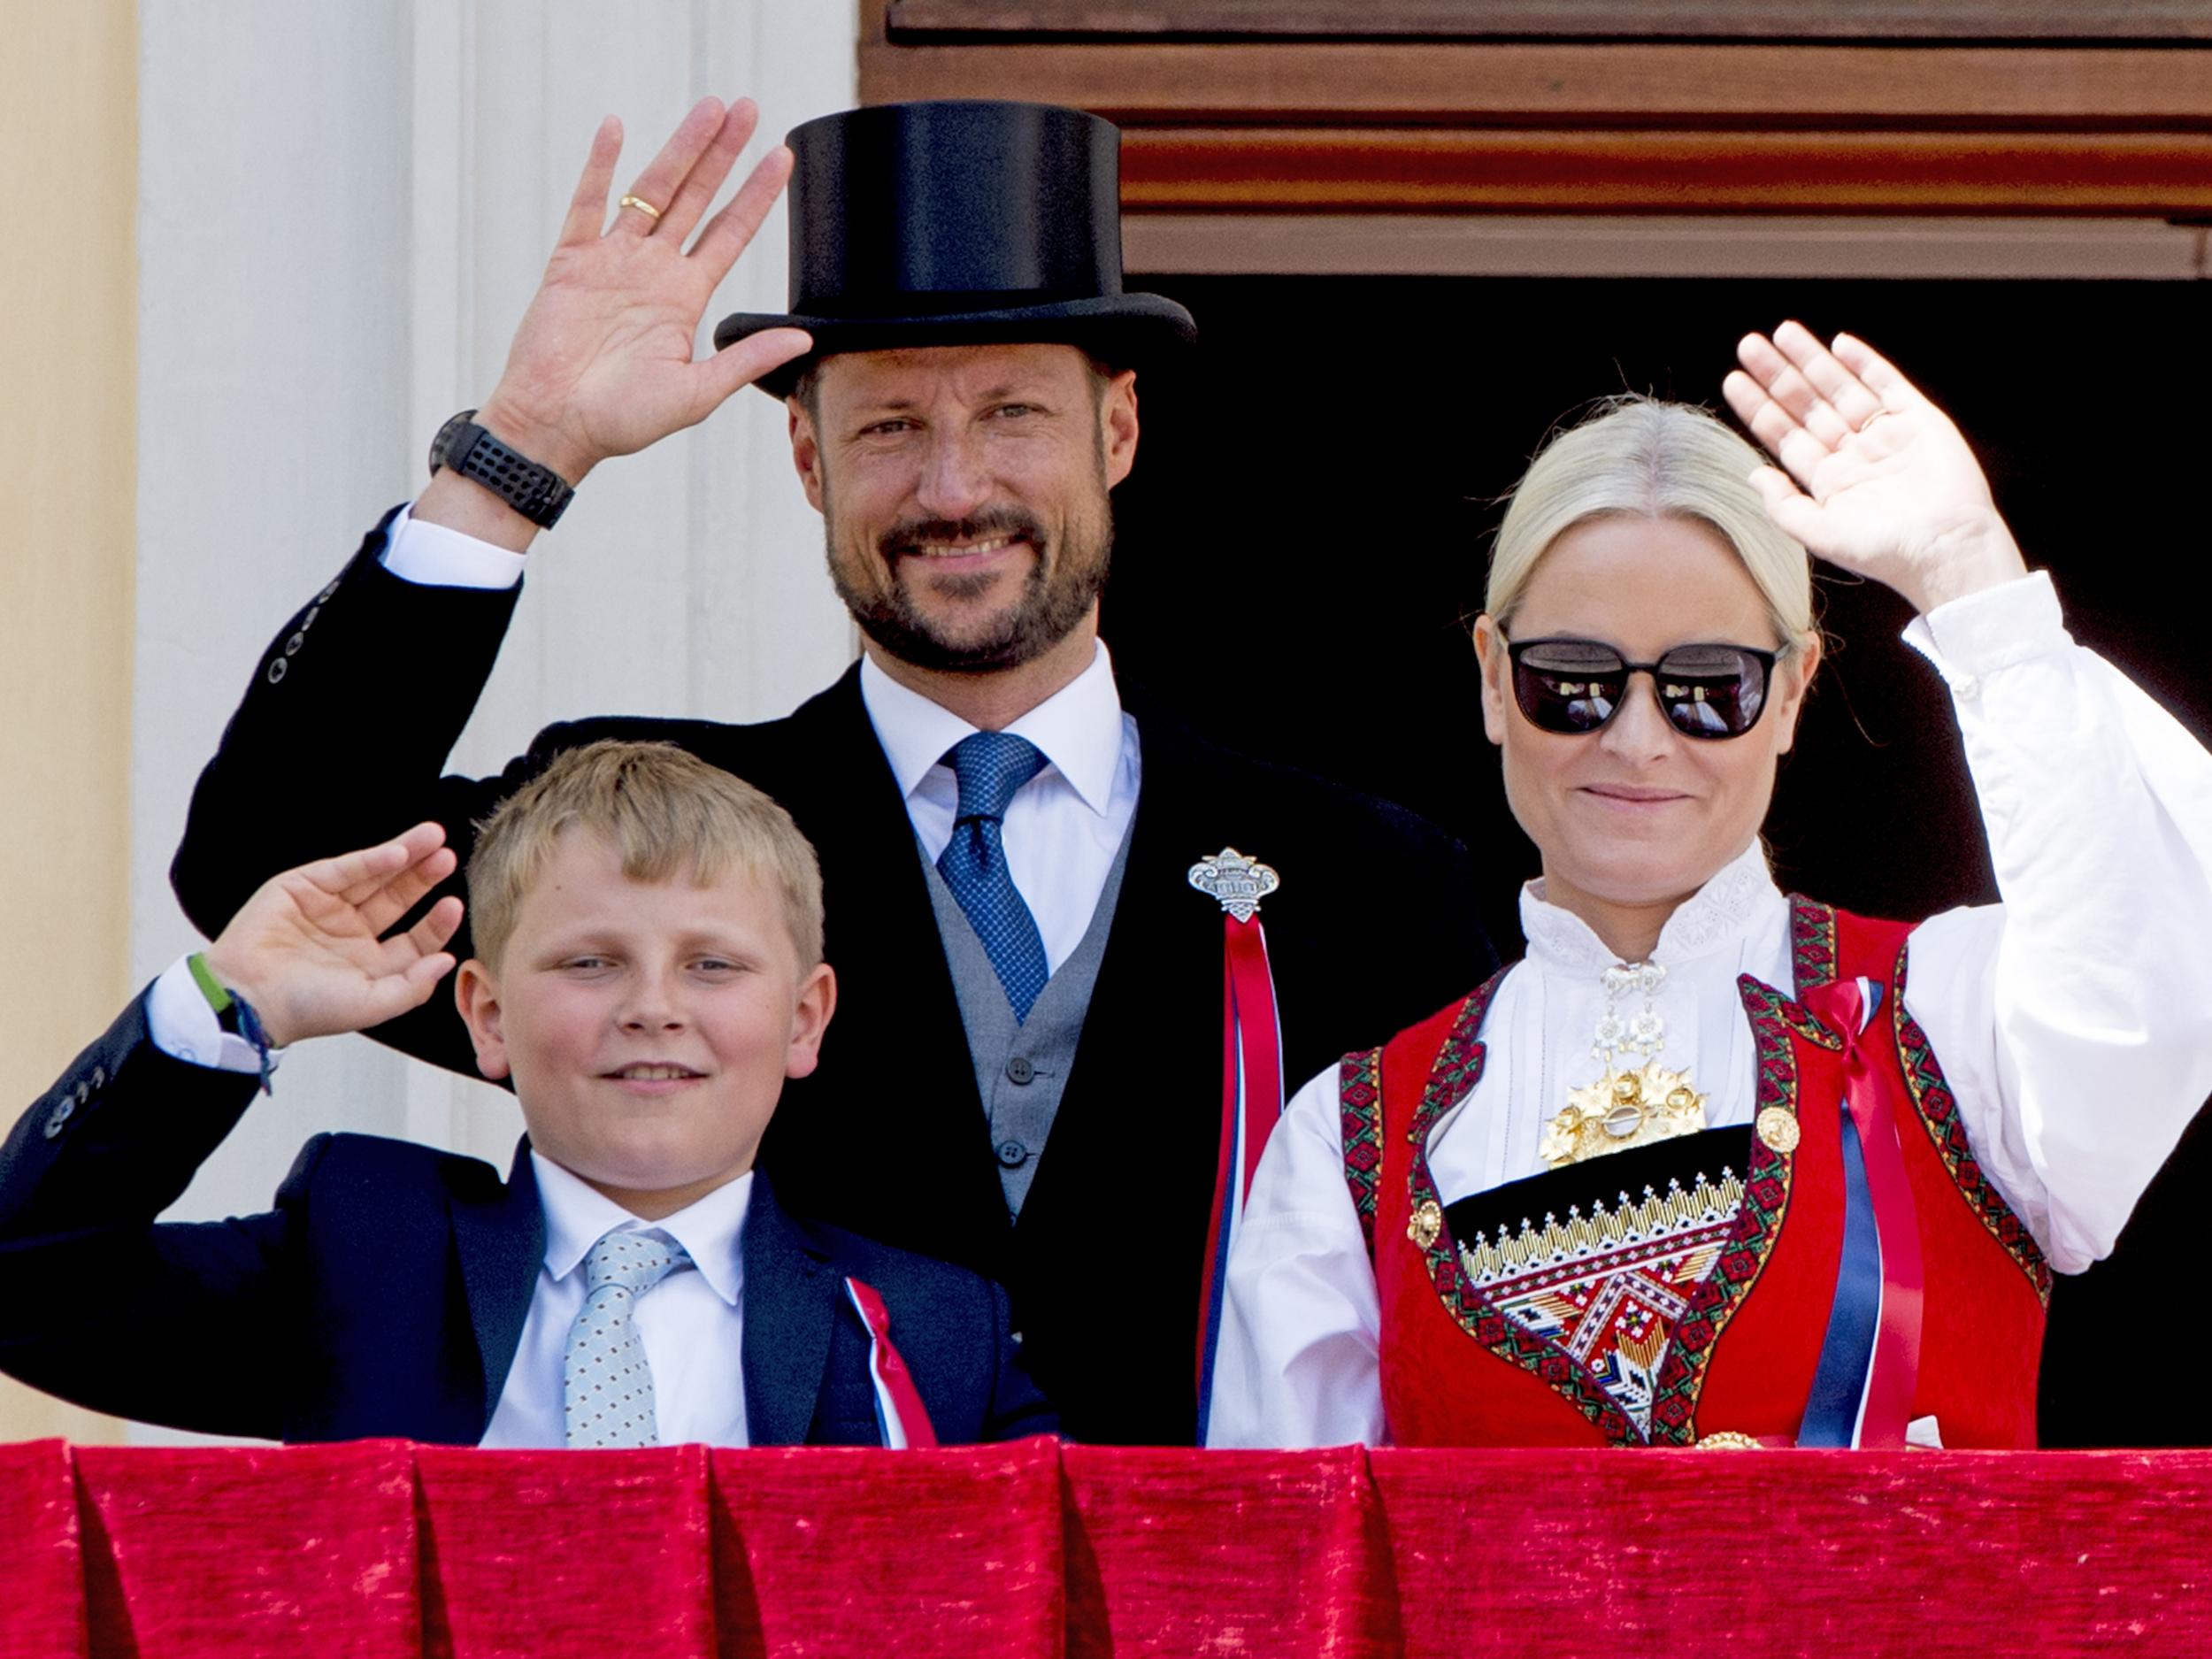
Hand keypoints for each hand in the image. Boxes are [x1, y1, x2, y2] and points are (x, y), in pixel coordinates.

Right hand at [201, 825, 464, 1049]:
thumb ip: (413, 986)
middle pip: (397, 899)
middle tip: (449, 858)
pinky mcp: (302, 888)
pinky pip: (345, 870)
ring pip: (374, 877)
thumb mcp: (370, 1004)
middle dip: (423, 877)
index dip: (435, 923)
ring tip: (434, 837)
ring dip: (405, 856)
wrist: (249, 997)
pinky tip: (399, 852)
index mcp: (370, 964)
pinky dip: (372, 860)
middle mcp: (351, 933)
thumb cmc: (306, 1008)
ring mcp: (327, 908)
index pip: (413, 938)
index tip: (454, 905)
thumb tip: (447, 961)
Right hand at [466, 96, 812, 488]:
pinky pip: (587, 205)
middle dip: (723, 154)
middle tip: (750, 109)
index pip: (730, 233)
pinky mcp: (572, 262)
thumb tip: (803, 339)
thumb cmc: (622, 421)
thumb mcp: (697, 393)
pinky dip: (600, 167)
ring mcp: (613, 261)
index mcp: (684, 299)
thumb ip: (746, 359)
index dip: (756, 195)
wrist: (556, 426)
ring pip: (651, 190)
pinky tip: (616, 128)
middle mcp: (653, 271)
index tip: (783, 158)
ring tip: (710, 109)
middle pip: (696, 197)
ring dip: (680, 148)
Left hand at [1722, 322, 2027, 613]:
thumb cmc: (1884, 552)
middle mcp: (1854, 453)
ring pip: (1841, 388)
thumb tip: (1752, 474)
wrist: (1945, 549)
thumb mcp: (1820, 533)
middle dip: (1778, 375)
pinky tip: (1840, 344)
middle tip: (1749, 345)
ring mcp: (1885, 434)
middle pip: (1807, 405)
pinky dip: (1865, 363)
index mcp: (1829, 480)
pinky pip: (1888, 384)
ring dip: (1813, 360)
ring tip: (1783, 332)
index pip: (1784, 435)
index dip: (1759, 407)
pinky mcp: (1920, 420)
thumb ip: (1783, 504)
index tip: (1734, 380)